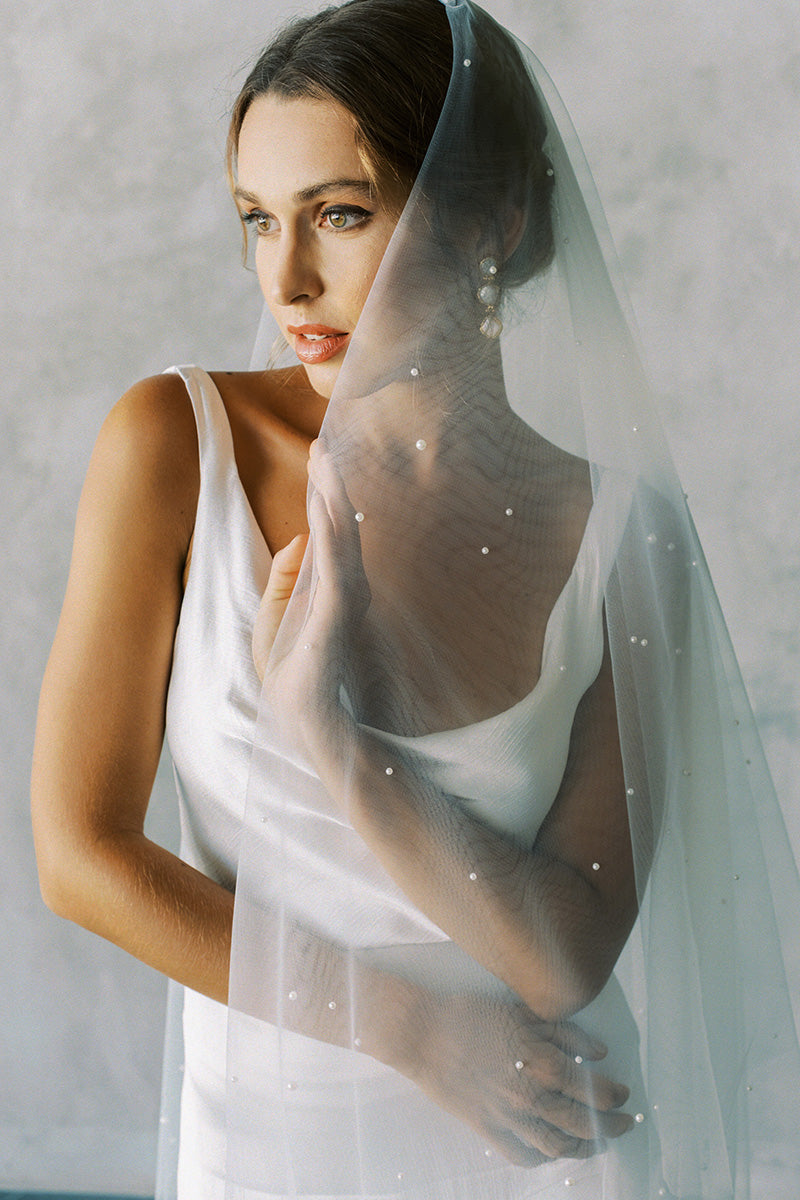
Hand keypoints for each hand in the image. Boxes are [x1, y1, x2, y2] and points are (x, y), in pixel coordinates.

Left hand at [252, 441, 368, 750]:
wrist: (304, 723)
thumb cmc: (292, 676)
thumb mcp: (276, 619)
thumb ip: (286, 579)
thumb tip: (299, 536)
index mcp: (331, 588)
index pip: (328, 533)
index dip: (323, 494)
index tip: (319, 453)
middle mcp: (345, 590)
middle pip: (338, 528)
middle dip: (331, 485)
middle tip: (325, 441)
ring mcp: (344, 604)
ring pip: (341, 541)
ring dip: (334, 501)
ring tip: (327, 461)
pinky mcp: (337, 620)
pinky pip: (336, 570)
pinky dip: (332, 538)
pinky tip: (325, 510)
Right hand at [404, 989, 632, 1167]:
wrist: (425, 1032)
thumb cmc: (473, 1014)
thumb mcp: (524, 1011)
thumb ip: (566, 1032)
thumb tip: (600, 1053)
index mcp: (544, 1064)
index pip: (592, 1089)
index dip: (615, 1096)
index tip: (625, 1095)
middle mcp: (531, 1096)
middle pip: (582, 1123)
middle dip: (610, 1127)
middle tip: (624, 1125)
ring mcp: (508, 1117)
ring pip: (556, 1145)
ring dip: (582, 1147)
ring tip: (595, 1143)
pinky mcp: (487, 1128)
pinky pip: (521, 1154)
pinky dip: (540, 1158)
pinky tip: (549, 1152)